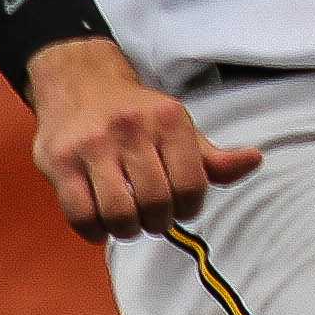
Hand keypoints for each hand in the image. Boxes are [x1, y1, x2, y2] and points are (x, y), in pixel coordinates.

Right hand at [23, 38, 262, 239]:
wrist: (79, 82)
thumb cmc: (136, 115)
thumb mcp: (178, 127)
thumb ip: (213, 156)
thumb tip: (254, 160)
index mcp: (167, 120)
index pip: (191, 185)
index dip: (189, 208)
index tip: (180, 208)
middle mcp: (130, 129)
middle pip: (155, 203)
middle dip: (158, 222)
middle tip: (153, 218)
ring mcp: (92, 146)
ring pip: (119, 213)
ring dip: (127, 230)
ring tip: (128, 222)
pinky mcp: (59, 163)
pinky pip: (81, 216)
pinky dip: (95, 231)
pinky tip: (101, 223)